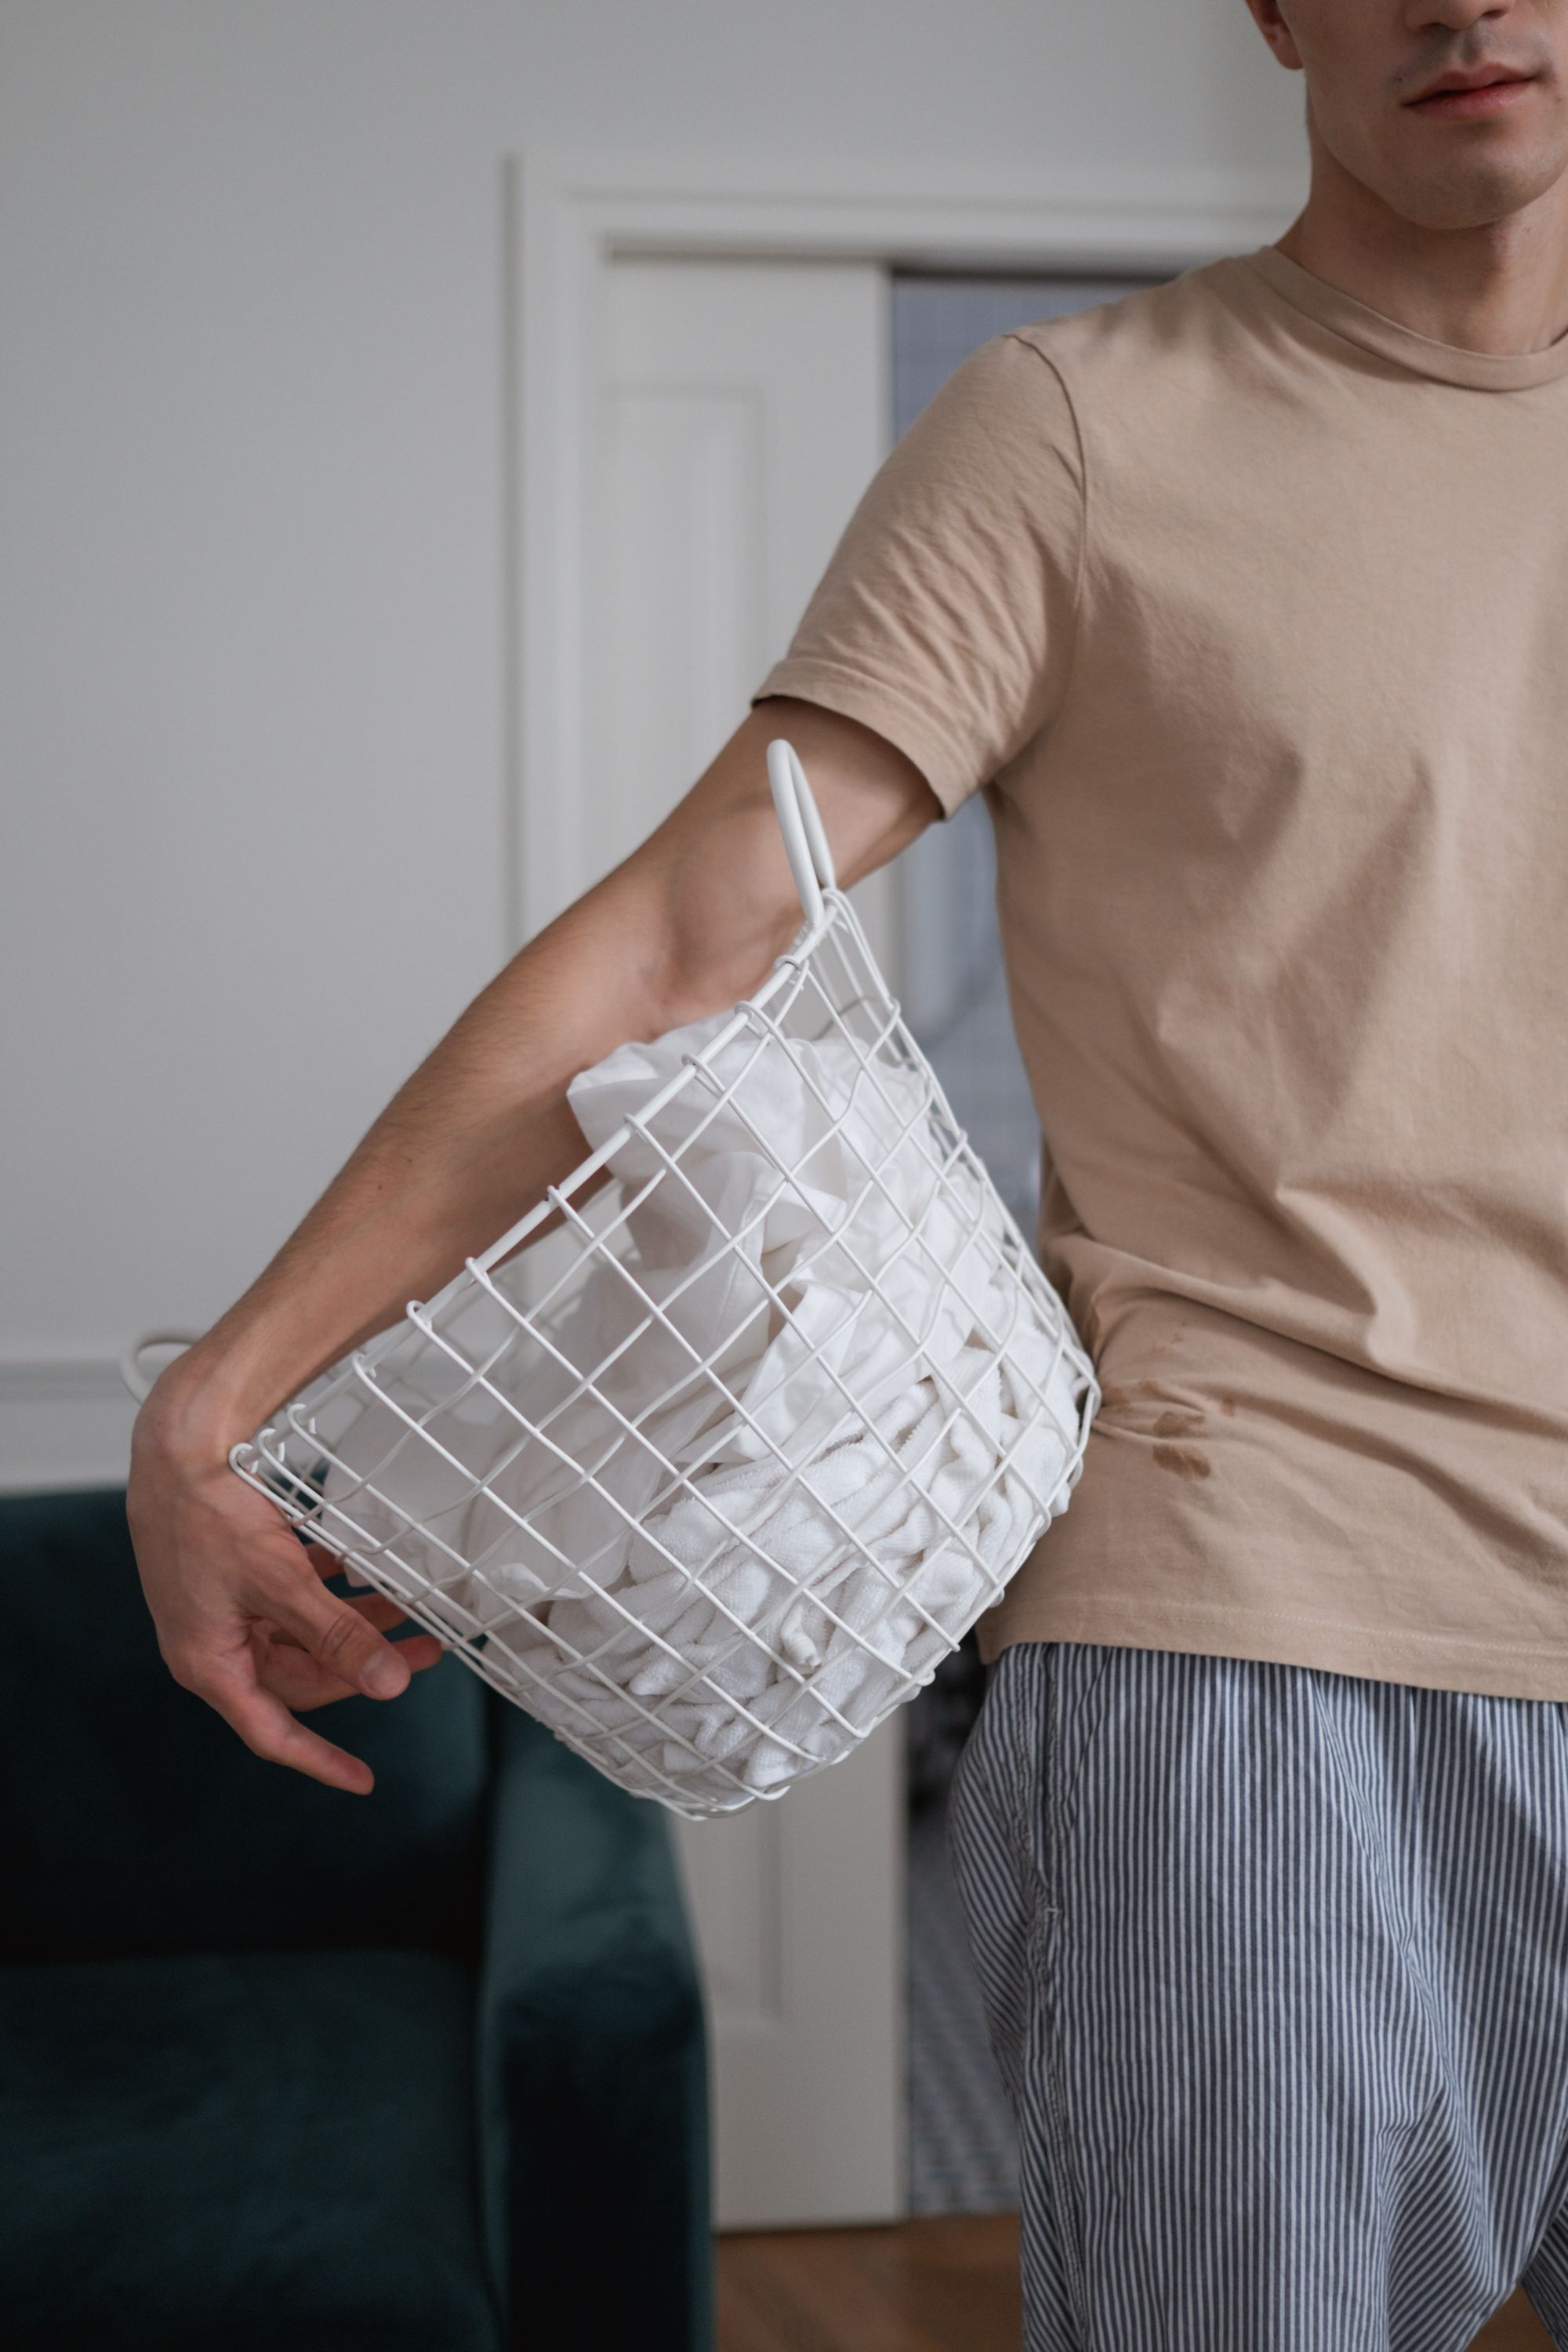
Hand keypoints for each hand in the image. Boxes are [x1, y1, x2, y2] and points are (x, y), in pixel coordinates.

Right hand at [127, 1370, 443, 1794]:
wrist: (177, 1444)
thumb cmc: (206, 1514)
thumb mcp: (281, 1583)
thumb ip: (336, 1636)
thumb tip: (388, 1684)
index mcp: (210, 1663)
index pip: (272, 1732)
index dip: (321, 1760)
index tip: (363, 1780)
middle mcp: (215, 1643)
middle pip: (300, 1676)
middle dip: (362, 1666)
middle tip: (422, 1649)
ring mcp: (224, 1608)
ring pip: (301, 1633)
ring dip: (353, 1623)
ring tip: (407, 1607)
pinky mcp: (234, 1573)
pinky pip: (291, 1596)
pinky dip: (329, 1588)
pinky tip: (361, 1570)